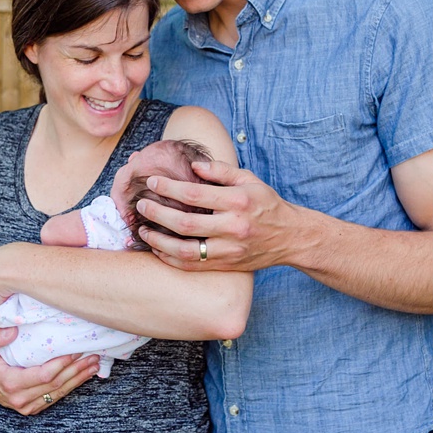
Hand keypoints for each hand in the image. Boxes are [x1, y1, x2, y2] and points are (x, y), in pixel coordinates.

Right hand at [0, 327, 99, 414]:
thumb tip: (13, 330)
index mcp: (11, 383)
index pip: (43, 375)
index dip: (62, 364)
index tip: (76, 351)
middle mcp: (20, 398)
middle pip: (56, 384)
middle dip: (77, 370)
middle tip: (93, 356)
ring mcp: (28, 406)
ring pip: (59, 392)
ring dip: (79, 378)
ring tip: (95, 364)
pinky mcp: (34, 408)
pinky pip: (57, 397)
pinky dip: (73, 385)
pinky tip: (85, 375)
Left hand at [136, 162, 303, 272]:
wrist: (291, 237)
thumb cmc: (267, 204)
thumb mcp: (250, 180)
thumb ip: (221, 171)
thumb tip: (192, 165)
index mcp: (238, 202)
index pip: (195, 194)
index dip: (169, 188)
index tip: (153, 181)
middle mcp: (233, 227)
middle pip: (185, 223)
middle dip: (157, 213)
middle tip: (141, 204)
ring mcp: (230, 250)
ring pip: (185, 250)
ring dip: (159, 241)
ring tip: (143, 230)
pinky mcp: (227, 264)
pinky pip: (193, 266)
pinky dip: (171, 259)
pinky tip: (158, 248)